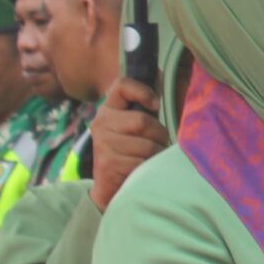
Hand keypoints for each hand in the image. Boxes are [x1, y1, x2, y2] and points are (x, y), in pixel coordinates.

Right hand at [91, 77, 171, 211]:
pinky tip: (142, 170)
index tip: (155, 105)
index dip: (142, 91)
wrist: (111, 188)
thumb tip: (162, 75)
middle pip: (142, 121)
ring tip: (149, 158)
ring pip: (146, 144)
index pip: (122, 86)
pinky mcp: (108, 163)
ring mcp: (103, 143)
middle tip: (157, 144)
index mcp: (109, 109)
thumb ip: (146, 106)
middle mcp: (101, 123)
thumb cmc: (131, 152)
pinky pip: (141, 162)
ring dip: (156, 154)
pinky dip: (149, 168)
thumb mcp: (138, 127)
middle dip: (159, 135)